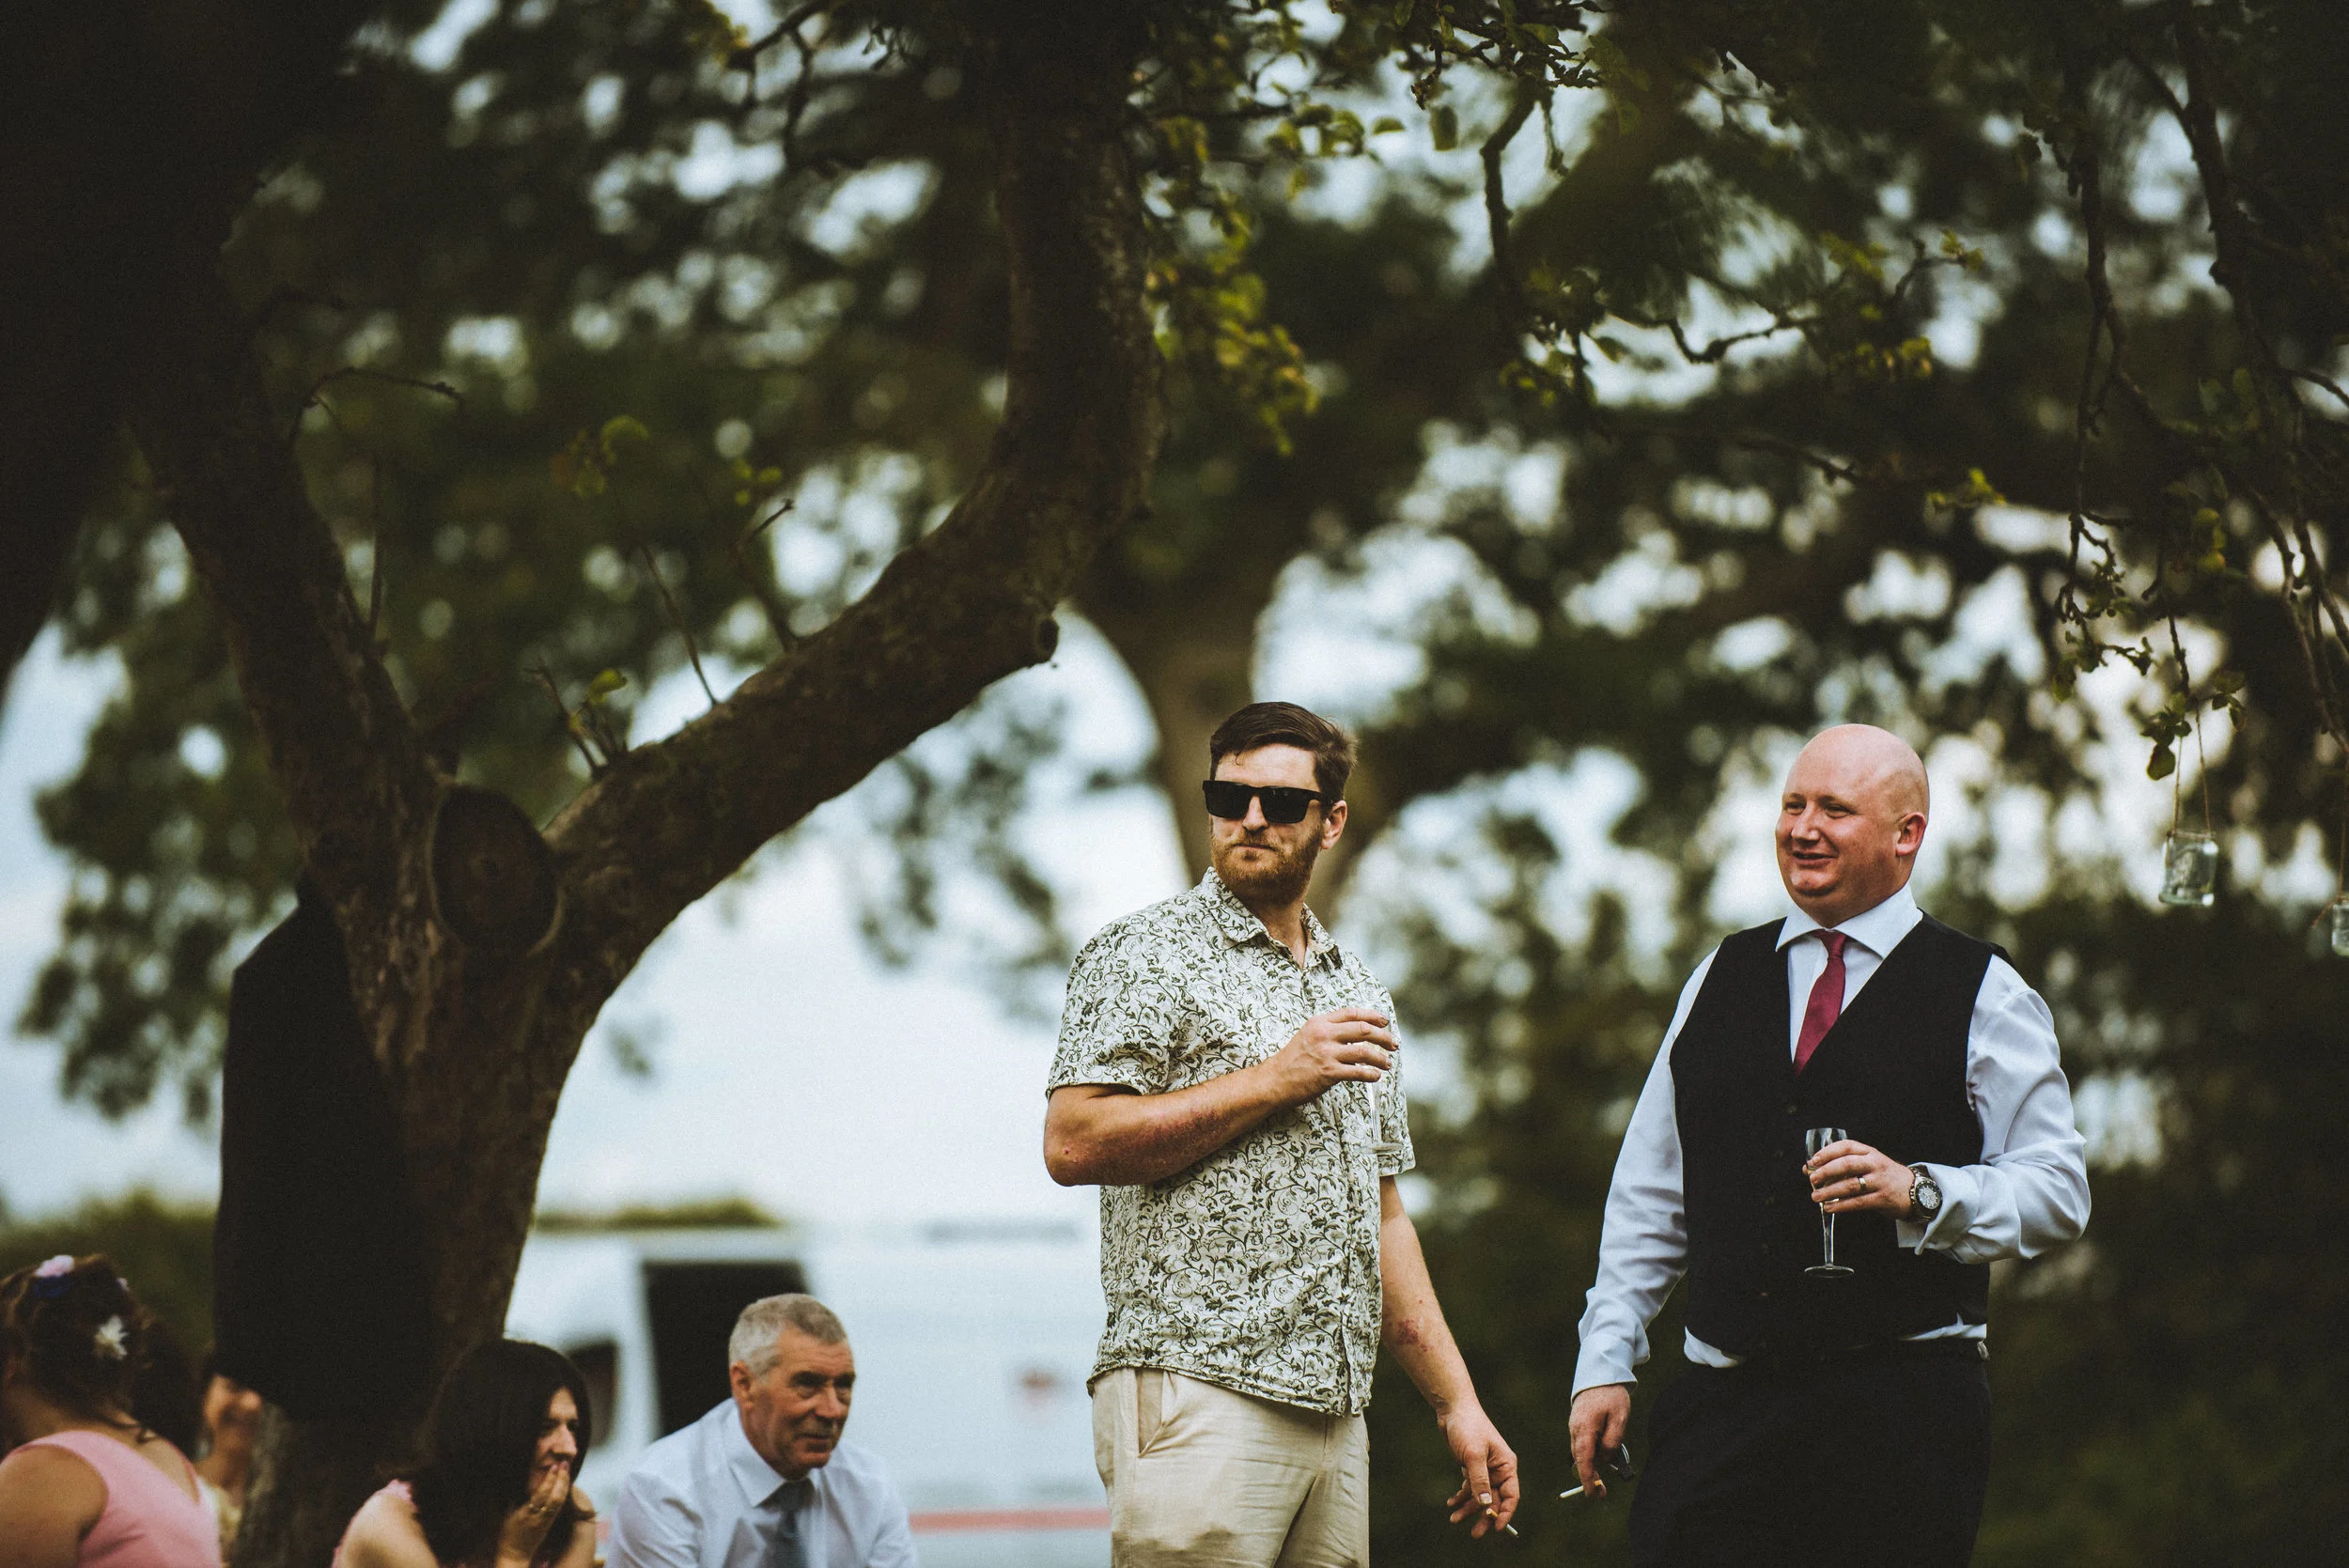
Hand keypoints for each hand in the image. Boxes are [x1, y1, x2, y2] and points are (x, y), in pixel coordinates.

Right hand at [495, 1462, 569, 1567]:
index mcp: (526, 1513)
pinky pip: (559, 1507)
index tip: (554, 1466)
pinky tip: (565, 1485)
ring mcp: (546, 1520)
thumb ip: (514, 1499)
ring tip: (566, 1471)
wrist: (515, 1554)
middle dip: (562, 1479)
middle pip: (555, 1496)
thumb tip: (520, 1481)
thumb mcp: (507, 1515)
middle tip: (565, 1463)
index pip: (541, 1494)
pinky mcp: (550, 1524)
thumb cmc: (507, 1533)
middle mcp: (539, 1516)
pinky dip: (563, 1494)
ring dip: (565, 1484)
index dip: (549, 1480)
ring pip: (560, 1501)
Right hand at [1260, 1007, 1396, 1105]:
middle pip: (1363, 1029)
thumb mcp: (1308, 1035)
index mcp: (1319, 1022)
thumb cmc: (1293, 1059)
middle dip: (1383, 1036)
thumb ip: (1330, 1031)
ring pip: (1364, 1051)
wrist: (1275, 1079)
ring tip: (1387, 1063)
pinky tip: (1376, 1076)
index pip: (1352, 1013)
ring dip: (1380, 1058)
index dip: (1372, 1016)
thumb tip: (1358, 1033)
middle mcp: (1324, 1034)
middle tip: (1393, 1043)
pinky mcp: (1329, 1073)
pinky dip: (1371, 1074)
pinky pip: (1358, 1072)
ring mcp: (1327, 1053)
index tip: (1385, 1021)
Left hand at [1438, 1403, 1518, 1537]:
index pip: (1511, 1495)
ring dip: (1468, 1508)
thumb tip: (1486, 1505)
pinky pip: (1469, 1488)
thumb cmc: (1468, 1427)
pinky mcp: (1471, 1467)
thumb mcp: (1473, 1455)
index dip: (1505, 1513)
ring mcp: (1484, 1469)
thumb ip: (1480, 1481)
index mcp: (1506, 1465)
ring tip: (1454, 1519)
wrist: (1452, 1409)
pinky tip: (1451, 1503)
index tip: (1496, 1528)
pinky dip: (1461, 1496)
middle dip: (1484, 1517)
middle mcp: (1498, 1469)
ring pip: (1480, 1496)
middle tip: (1475, 1534)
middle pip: (1495, 1500)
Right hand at [1568, 1384, 1630, 1497]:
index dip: (1588, 1479)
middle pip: (1580, 1459)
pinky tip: (1602, 1456)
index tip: (1592, 1494)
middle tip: (1602, 1493)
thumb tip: (1604, 1459)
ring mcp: (1574, 1427)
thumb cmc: (1611, 1396)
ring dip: (1591, 1466)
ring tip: (1604, 1477)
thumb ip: (1612, 1441)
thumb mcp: (1620, 1419)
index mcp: (1585, 1428)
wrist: (1600, 1375)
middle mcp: (1575, 1430)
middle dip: (1590, 1478)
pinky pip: (1582, 1445)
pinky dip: (1590, 1455)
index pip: (1584, 1460)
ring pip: (1581, 1453)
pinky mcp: (1577, 1425)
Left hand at [1805, 1139, 1914, 1218]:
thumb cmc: (1884, 1176)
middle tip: (1812, 1180)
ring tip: (1816, 1197)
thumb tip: (1808, 1169)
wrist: (1917, 1191)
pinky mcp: (1883, 1198)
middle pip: (1847, 1164)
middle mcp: (1875, 1164)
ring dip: (1830, 1191)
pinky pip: (1858, 1202)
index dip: (1827, 1152)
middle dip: (1826, 1172)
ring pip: (1851, 1185)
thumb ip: (1842, 1165)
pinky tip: (1829, 1207)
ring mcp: (1880, 1181)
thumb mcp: (1868, 1164)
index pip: (1846, 1146)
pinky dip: (1841, 1205)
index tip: (1812, 1161)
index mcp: (1869, 1152)